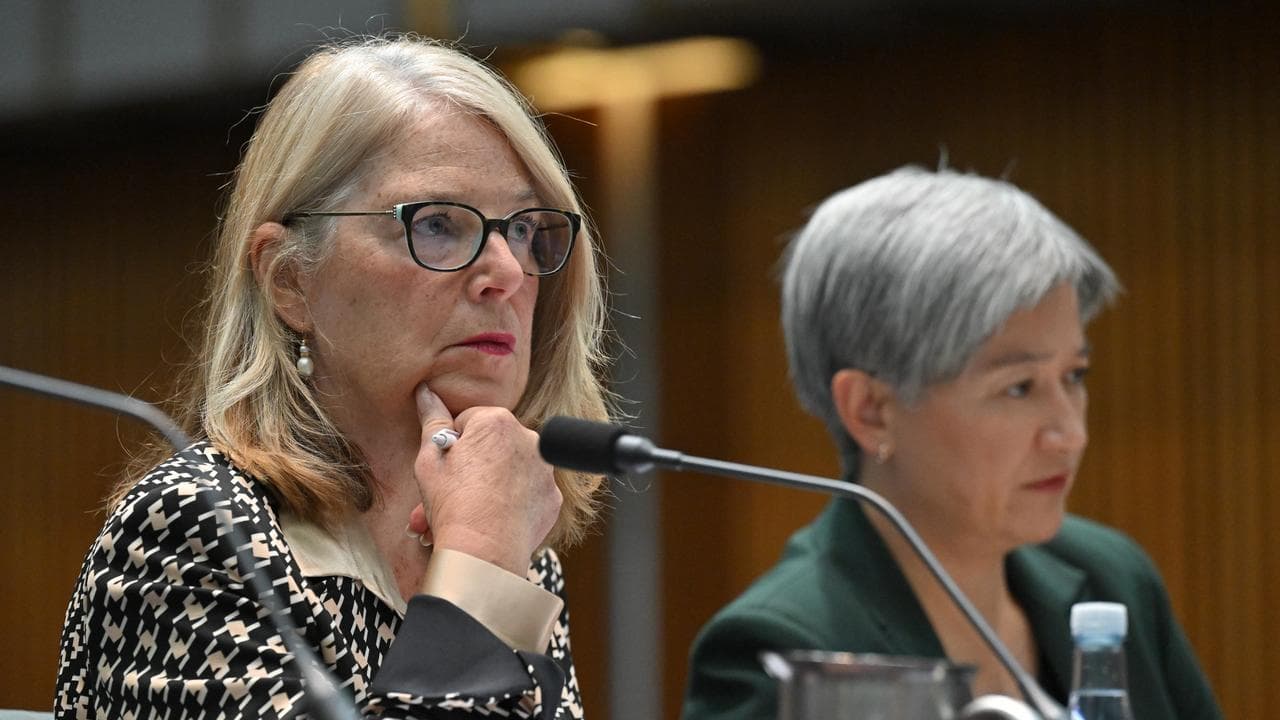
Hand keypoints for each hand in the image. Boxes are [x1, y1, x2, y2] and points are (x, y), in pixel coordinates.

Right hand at [408, 383, 561, 575]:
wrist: (484, 551)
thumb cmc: (453, 503)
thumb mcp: (429, 458)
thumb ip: (431, 419)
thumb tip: (426, 391)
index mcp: (496, 420)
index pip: (468, 423)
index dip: (452, 447)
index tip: (446, 469)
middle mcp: (528, 438)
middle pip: (491, 448)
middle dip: (470, 470)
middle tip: (449, 495)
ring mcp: (545, 469)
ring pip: (509, 471)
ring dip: (489, 487)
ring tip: (465, 512)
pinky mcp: (552, 498)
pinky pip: (527, 494)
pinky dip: (512, 504)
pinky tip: (492, 519)